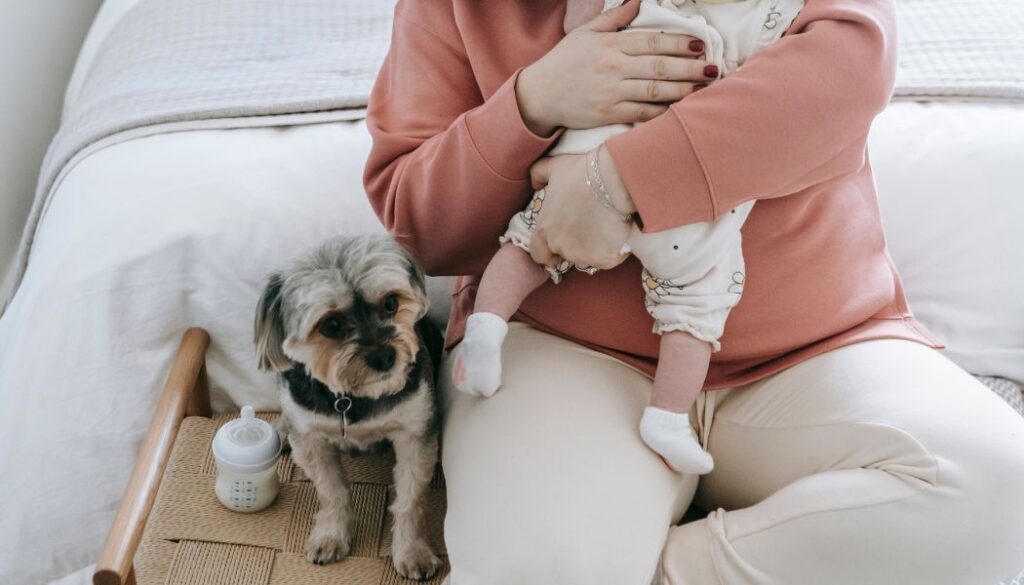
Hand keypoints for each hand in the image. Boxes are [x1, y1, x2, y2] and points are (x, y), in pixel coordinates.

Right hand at [516, 0, 714, 135]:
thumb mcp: (585, 33)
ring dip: (682, 90)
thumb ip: (615, 17)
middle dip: (689, 68)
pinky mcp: (608, 114)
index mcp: (611, 45)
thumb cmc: (563, 62)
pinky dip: (662, 112)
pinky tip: (679, 110)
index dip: (680, 44)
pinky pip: (642, 113)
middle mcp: (613, 68)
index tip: (700, 46)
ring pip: (655, 90)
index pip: (653, 42)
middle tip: (712, 69)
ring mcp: (611, 92)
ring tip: (702, 88)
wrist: (539, 95)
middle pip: (660, 67)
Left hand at [528, 153, 633, 270]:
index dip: (549, 251)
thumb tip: (534, 184)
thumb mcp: (554, 168)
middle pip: (565, 255)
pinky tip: (618, 232)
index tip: (561, 241)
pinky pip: (608, 259)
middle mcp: (560, 247)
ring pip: (588, 258)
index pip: (539, 254)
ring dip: (594, 248)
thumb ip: (538, 175)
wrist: (613, 179)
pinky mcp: (604, 259)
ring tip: (604, 227)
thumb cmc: (582, 173)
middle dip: (575, 245)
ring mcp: (583, 255)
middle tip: (588, 227)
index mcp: (544, 230)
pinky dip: (613, 250)